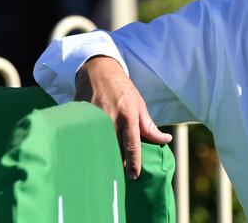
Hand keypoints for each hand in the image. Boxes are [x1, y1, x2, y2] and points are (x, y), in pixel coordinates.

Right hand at [75, 55, 172, 179]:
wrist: (99, 70)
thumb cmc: (123, 89)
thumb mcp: (139, 104)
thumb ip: (149, 126)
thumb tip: (165, 140)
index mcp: (128, 115)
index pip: (132, 145)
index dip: (134, 163)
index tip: (134, 177)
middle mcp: (111, 118)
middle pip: (114, 149)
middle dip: (117, 165)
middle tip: (120, 178)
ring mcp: (95, 118)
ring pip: (100, 146)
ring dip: (104, 158)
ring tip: (106, 170)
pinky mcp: (82, 117)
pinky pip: (87, 137)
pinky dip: (90, 147)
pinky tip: (91, 155)